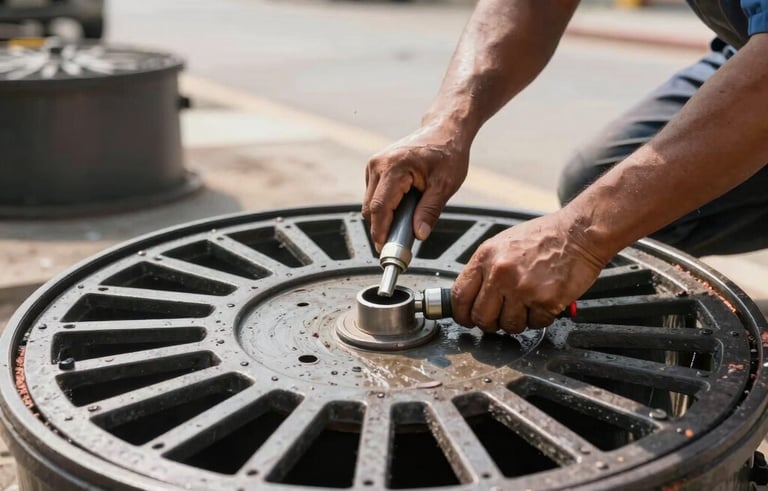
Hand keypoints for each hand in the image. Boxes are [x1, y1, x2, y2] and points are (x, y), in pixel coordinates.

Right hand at [362, 123, 469, 249]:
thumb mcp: (445, 185)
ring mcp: (374, 165)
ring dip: (383, 218)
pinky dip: (385, 207)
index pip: (380, 207)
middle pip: (371, 208)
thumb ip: (430, 211)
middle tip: (397, 246)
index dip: (381, 231)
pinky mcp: (375, 168)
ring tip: (404, 226)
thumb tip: (419, 234)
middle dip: (381, 228)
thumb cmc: (447, 153)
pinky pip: (374, 195)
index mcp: (394, 167)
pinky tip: (402, 210)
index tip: (385, 250)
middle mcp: (378, 164)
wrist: (444, 129)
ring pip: (370, 203)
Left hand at [451, 211, 607, 332]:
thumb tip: (471, 296)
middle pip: (481, 317)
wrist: (579, 233)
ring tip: (527, 304)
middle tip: (501, 317)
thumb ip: (485, 269)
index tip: (467, 319)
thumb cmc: (544, 237)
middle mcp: (500, 273)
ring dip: (518, 321)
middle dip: (490, 323)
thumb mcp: (503, 244)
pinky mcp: (545, 301)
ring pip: (508, 326)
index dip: (462, 314)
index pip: (460, 296)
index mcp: (486, 257)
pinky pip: (535, 324)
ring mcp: (522, 289)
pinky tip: (544, 301)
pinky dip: (540, 318)